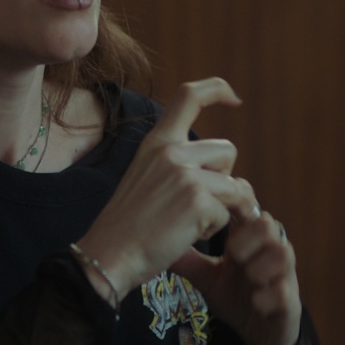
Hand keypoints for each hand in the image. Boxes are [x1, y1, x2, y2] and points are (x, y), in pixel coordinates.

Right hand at [76, 78, 247, 300]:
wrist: (109, 255)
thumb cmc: (128, 225)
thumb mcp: (144, 176)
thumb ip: (177, 162)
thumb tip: (222, 167)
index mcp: (156, 141)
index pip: (190, 95)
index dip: (218, 90)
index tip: (233, 98)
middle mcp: (171, 151)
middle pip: (228, 150)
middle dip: (225, 178)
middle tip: (202, 202)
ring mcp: (186, 174)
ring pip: (235, 185)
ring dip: (226, 207)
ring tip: (193, 222)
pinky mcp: (198, 201)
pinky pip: (229, 213)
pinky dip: (215, 228)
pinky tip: (186, 234)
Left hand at [172, 193, 302, 344]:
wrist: (258, 333)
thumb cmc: (235, 296)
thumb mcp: (206, 276)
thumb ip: (188, 257)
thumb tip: (157, 236)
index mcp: (249, 240)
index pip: (247, 207)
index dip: (233, 208)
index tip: (213, 223)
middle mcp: (270, 251)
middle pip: (267, 223)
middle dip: (248, 236)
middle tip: (232, 253)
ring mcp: (284, 275)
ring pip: (283, 252)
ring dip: (261, 264)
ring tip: (248, 277)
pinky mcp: (291, 302)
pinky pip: (286, 290)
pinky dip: (269, 295)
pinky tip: (256, 302)